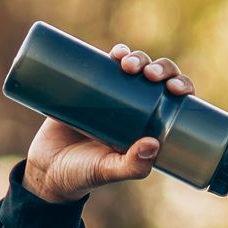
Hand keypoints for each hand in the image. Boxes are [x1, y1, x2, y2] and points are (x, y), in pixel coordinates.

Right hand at [21, 41, 194, 203]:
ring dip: (138, 57)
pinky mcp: (87, 87)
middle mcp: (134, 109)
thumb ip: (131, 166)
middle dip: (159, 68)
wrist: (46, 168)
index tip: (176, 88)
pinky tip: (118, 53)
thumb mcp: (108, 171)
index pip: (174, 101)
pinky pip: (104, 64)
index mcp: (148, 127)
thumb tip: (154, 143)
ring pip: (133, 67)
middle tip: (149, 74)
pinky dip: (115, 54)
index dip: (181, 86)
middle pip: (156, 78)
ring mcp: (111, 96)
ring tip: (128, 64)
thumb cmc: (83, 174)